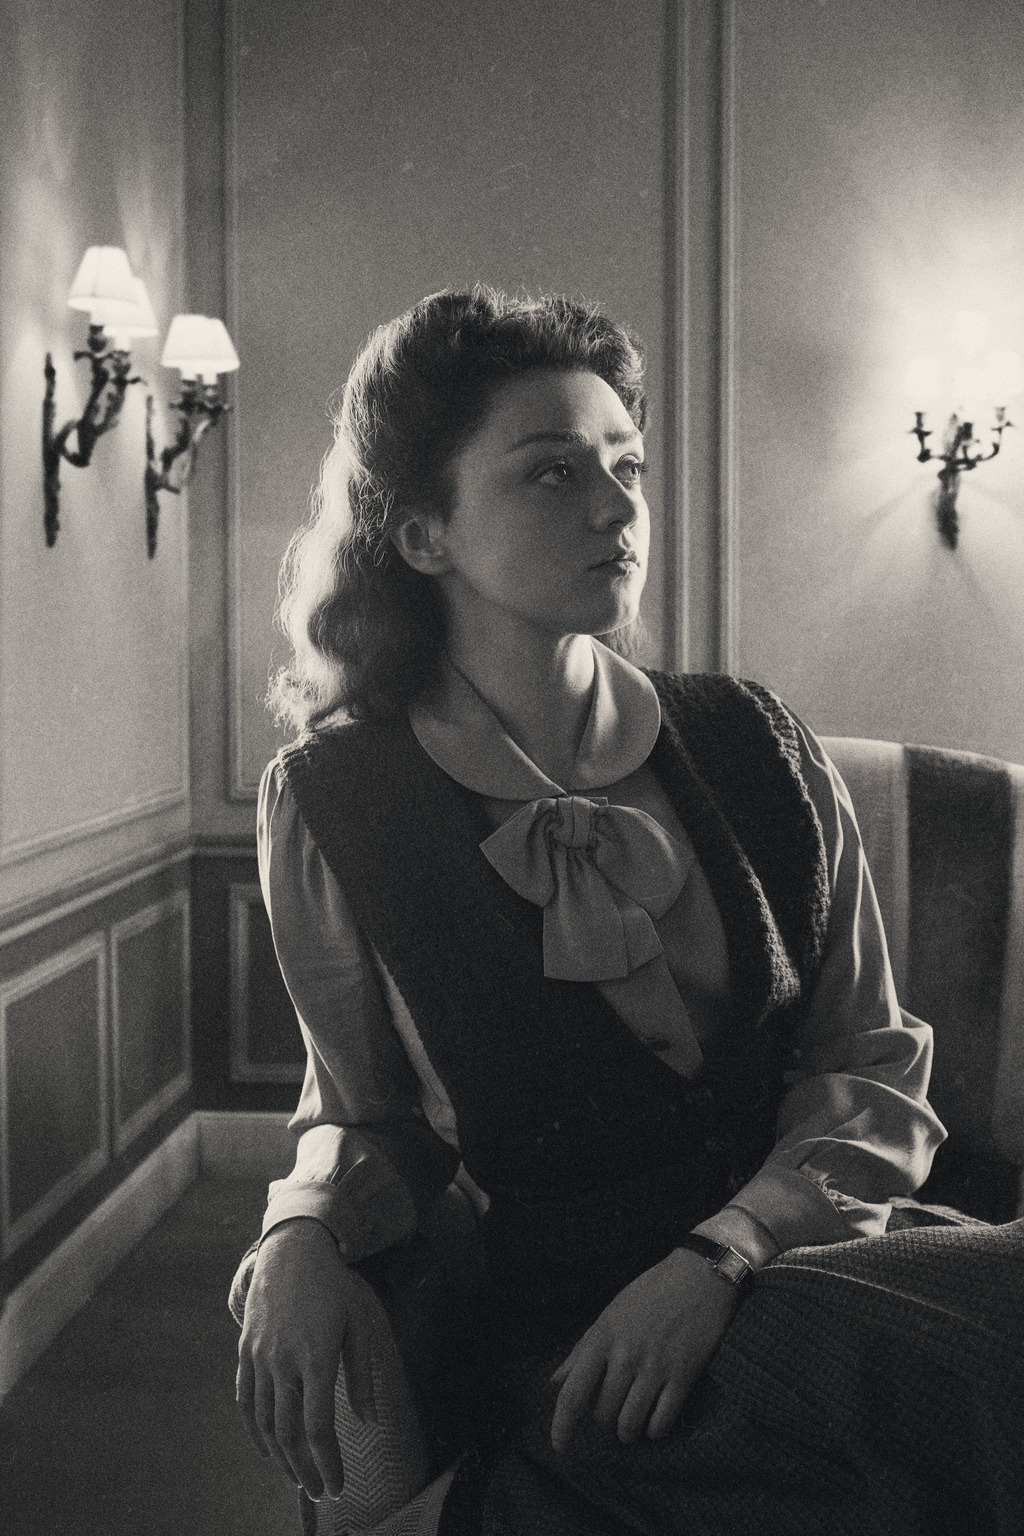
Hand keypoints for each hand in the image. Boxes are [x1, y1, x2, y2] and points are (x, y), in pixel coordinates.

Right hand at [236, 1219, 376, 1500]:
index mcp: (316, 1356)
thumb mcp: (359, 1323)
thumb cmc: (333, 1286)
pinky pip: (244, 1400)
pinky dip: (254, 1429)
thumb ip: (361, 1374)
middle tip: (319, 1491)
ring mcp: (259, 1356)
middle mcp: (283, 1361)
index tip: (337, 1487)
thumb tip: (369, 1420)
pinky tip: (267, 1446)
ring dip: (280, 1457)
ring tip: (298, 1476)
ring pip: (264, 1422)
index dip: (327, 1463)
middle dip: (304, 1470)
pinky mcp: (245, 1350)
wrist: (293, 1250)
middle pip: (289, 1432)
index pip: (318, 1426)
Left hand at [550, 1247, 738, 1451]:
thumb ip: (583, 1349)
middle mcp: (625, 1355)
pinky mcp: (683, 1375)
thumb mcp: (611, 1313)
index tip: (559, 1446)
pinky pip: (662, 1422)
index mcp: (602, 1337)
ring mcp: (655, 1367)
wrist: (699, 1275)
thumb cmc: (651, 1292)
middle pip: (602, 1413)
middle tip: (611, 1411)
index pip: (573, 1392)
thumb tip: (555, 1379)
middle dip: (603, 1421)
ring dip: (627, 1431)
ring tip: (630, 1425)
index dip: (562, 1425)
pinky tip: (654, 1422)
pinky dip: (655, 1430)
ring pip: (629, 1423)